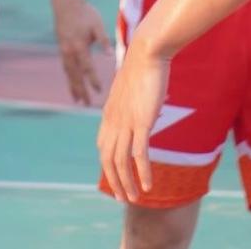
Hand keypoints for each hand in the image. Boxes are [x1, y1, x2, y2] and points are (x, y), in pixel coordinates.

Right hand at [53, 0, 111, 105]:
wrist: (66, 3)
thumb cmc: (85, 12)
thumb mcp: (97, 24)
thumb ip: (103, 40)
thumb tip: (111, 55)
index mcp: (79, 46)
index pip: (87, 67)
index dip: (93, 80)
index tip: (99, 91)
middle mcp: (69, 51)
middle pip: (75, 75)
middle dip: (81, 90)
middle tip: (87, 104)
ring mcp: (63, 50)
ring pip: (68, 73)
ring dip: (73, 87)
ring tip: (77, 100)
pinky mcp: (61, 47)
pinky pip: (65, 67)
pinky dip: (69, 77)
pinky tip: (72, 84)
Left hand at [97, 33, 169, 203]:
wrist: (147, 51)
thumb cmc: (143, 67)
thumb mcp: (133, 90)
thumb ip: (133, 105)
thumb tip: (145, 114)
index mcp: (109, 113)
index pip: (102, 146)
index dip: (107, 165)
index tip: (115, 178)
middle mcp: (114, 120)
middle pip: (108, 159)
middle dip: (114, 180)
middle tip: (122, 198)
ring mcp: (126, 122)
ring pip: (121, 161)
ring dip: (127, 182)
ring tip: (134, 198)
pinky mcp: (141, 122)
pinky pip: (139, 154)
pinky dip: (142, 173)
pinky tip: (148, 186)